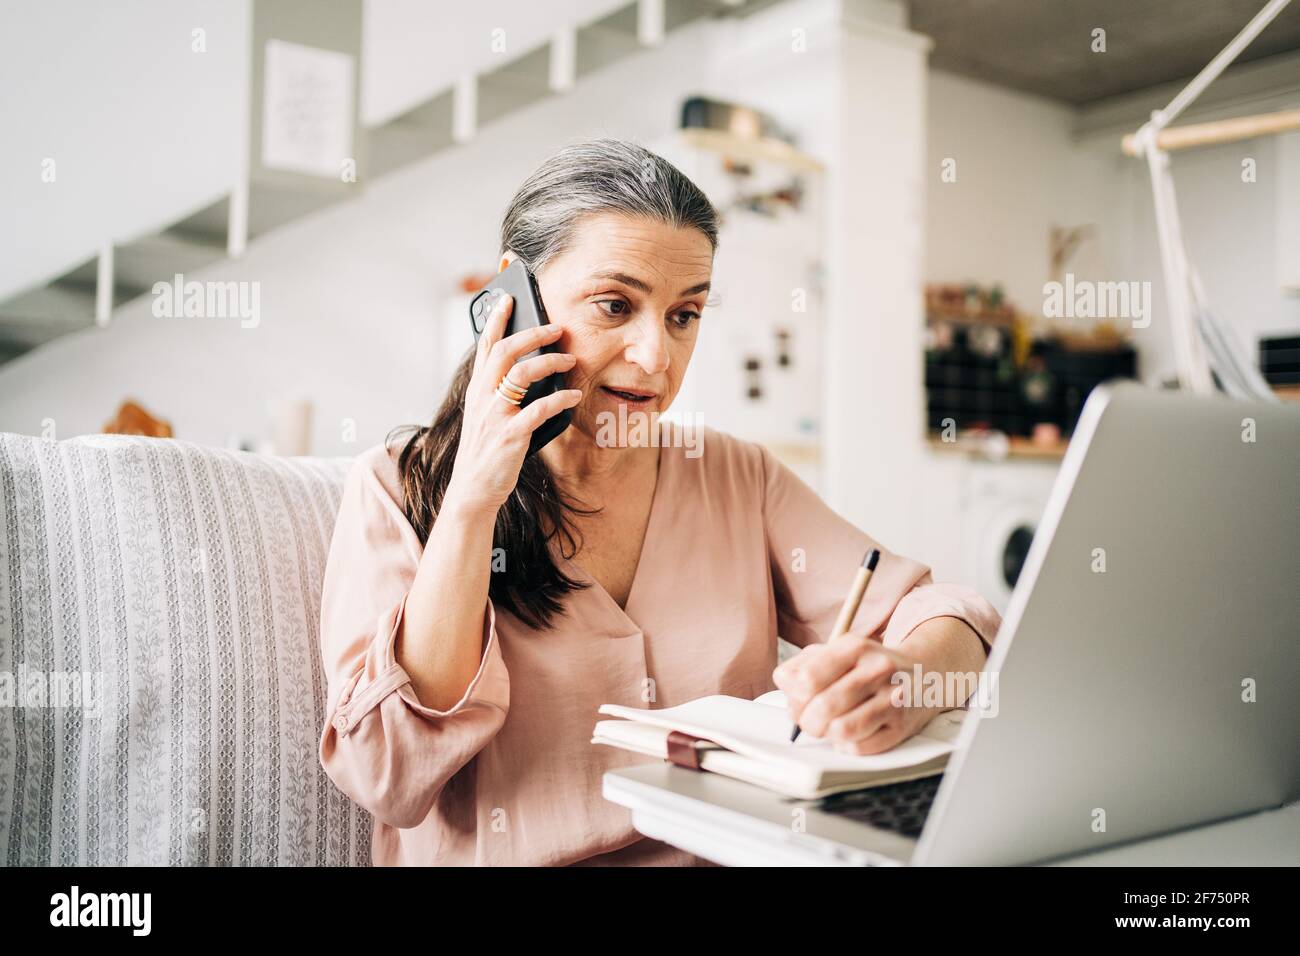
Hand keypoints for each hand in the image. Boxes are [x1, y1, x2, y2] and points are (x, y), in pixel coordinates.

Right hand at [445, 293, 581, 513]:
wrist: (472, 491)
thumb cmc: (485, 452)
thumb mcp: (485, 416)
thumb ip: (499, 393)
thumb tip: (529, 371)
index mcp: (476, 390)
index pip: (484, 346)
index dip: (494, 319)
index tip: (506, 297)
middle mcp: (482, 397)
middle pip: (505, 351)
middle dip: (533, 334)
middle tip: (557, 328)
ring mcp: (495, 415)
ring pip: (522, 374)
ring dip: (550, 362)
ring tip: (571, 361)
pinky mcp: (510, 435)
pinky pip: (540, 409)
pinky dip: (560, 400)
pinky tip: (574, 397)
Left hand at [774, 635, 941, 754]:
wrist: (923, 674)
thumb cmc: (868, 667)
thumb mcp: (837, 652)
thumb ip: (803, 665)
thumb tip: (785, 685)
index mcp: (855, 647)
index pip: (808, 679)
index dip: (794, 697)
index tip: (797, 701)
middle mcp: (878, 669)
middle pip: (823, 707)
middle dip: (807, 721)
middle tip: (809, 721)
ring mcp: (893, 698)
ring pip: (841, 729)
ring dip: (826, 734)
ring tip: (829, 726)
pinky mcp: (902, 726)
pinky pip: (860, 747)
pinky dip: (847, 744)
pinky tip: (851, 732)